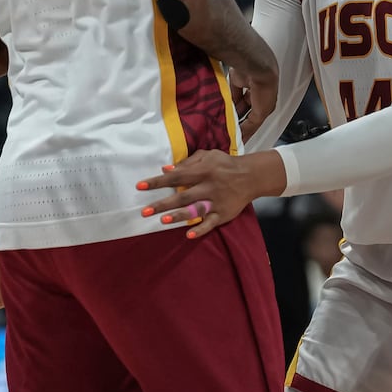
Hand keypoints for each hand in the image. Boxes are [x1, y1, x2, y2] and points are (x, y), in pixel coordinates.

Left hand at [136, 149, 285, 238]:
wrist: (251, 176)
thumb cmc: (225, 164)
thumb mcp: (208, 156)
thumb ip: (187, 162)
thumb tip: (165, 169)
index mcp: (203, 171)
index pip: (176, 176)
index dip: (158, 182)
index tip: (140, 186)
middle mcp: (208, 187)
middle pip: (183, 196)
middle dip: (163, 204)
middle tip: (144, 211)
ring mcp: (216, 202)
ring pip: (196, 210)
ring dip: (180, 216)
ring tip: (163, 221)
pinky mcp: (224, 214)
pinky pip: (211, 223)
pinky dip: (201, 229)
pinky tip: (189, 235)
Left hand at [230, 66, 278, 140]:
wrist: (257, 68)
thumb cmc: (266, 88)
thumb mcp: (260, 113)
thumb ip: (251, 126)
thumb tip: (243, 136)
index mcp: (267, 102)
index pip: (256, 118)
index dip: (248, 128)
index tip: (240, 137)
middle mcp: (258, 93)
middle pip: (246, 110)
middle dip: (239, 118)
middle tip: (230, 128)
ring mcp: (247, 85)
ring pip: (238, 101)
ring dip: (233, 109)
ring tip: (225, 119)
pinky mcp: (237, 79)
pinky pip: (231, 91)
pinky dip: (228, 98)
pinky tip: (223, 106)